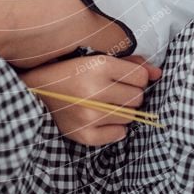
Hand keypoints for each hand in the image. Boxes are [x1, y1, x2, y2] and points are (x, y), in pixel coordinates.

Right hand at [21, 53, 162, 145]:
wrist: (34, 92)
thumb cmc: (68, 71)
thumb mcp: (95, 59)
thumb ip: (130, 64)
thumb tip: (159, 73)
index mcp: (98, 65)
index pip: (140, 77)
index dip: (134, 77)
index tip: (122, 78)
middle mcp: (95, 90)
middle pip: (138, 98)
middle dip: (129, 94)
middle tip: (111, 91)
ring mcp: (89, 115)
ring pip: (130, 117)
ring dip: (121, 111)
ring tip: (104, 104)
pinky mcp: (85, 134)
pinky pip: (119, 134)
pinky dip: (114, 128)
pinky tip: (100, 118)